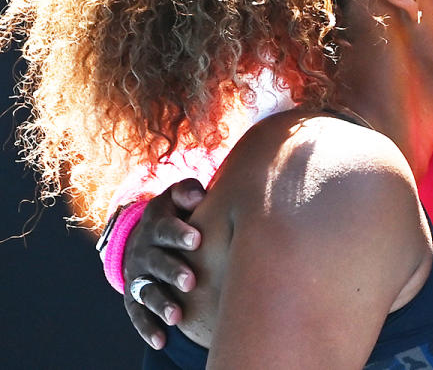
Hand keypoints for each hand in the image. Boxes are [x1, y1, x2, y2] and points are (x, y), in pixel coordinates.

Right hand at [122, 178, 205, 349]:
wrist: (143, 237)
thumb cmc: (176, 216)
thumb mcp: (176, 199)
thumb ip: (187, 192)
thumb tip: (198, 195)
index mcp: (156, 225)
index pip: (165, 228)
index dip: (180, 233)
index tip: (197, 239)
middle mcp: (144, 251)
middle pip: (157, 262)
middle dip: (173, 271)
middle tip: (191, 281)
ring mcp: (138, 276)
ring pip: (147, 291)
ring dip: (161, 304)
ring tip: (177, 317)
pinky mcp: (134, 299)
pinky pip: (138, 315)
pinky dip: (148, 328)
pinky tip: (162, 340)